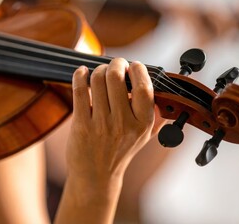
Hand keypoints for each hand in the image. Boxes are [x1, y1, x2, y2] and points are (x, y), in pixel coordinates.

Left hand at [66, 58, 155, 183]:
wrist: (96, 175)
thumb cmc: (120, 151)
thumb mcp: (144, 136)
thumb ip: (154, 113)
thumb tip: (158, 86)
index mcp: (143, 124)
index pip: (143, 87)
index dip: (138, 70)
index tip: (133, 65)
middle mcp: (124, 124)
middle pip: (117, 77)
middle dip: (115, 64)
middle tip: (114, 64)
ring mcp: (101, 125)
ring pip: (97, 81)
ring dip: (97, 70)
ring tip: (98, 72)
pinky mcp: (82, 126)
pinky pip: (80, 91)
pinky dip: (80, 76)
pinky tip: (81, 73)